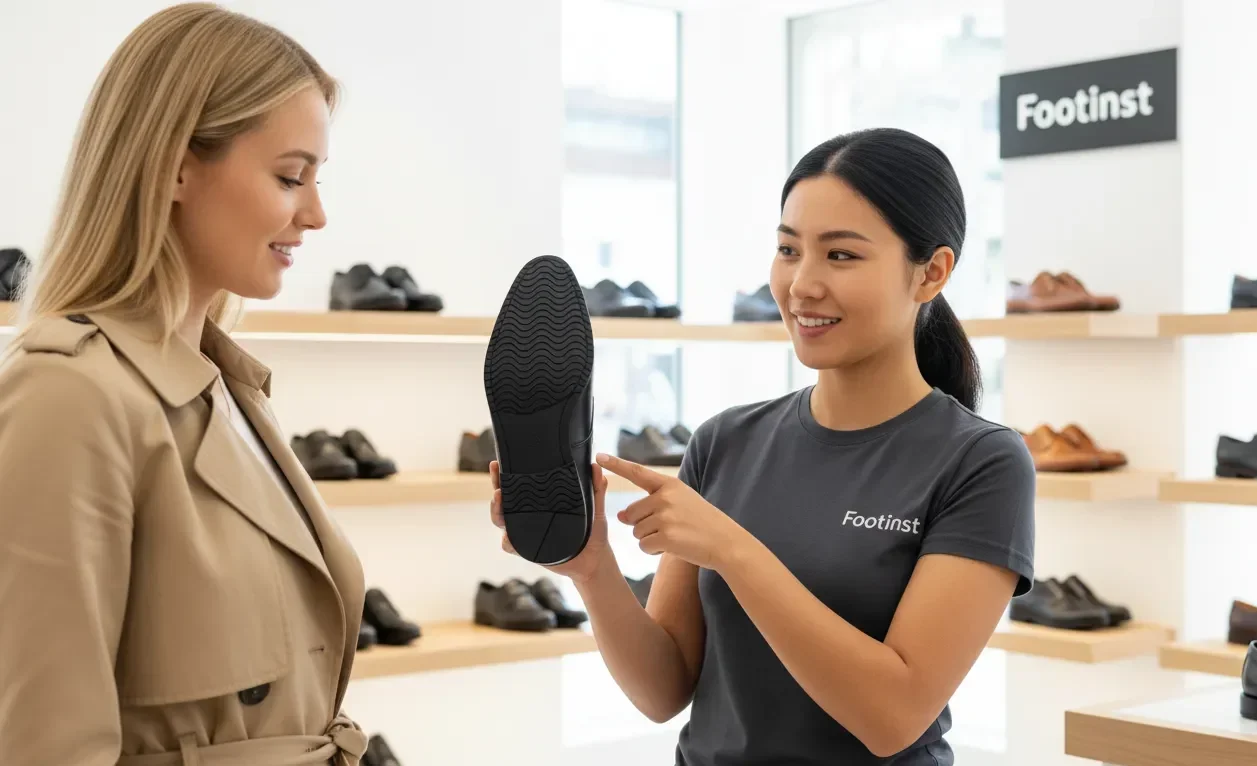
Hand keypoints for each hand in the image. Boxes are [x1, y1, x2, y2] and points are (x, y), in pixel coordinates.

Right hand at [489, 460, 611, 582]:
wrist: (595, 560)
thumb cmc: (593, 532)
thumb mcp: (595, 508)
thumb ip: (596, 488)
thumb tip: (596, 467)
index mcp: (542, 502)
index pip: (520, 485)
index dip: (507, 474)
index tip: (500, 462)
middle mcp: (529, 515)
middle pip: (505, 499)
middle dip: (497, 486)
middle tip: (497, 478)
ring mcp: (526, 532)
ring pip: (502, 520)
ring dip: (496, 510)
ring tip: (499, 499)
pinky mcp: (528, 550)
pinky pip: (511, 545)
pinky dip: (507, 541)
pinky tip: (508, 535)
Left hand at [596, 453, 750, 571]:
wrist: (726, 542)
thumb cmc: (702, 522)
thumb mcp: (679, 504)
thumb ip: (650, 505)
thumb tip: (620, 515)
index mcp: (669, 484)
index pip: (637, 472)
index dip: (616, 464)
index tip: (599, 457)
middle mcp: (665, 497)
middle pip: (630, 513)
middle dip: (641, 525)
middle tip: (667, 528)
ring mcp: (665, 516)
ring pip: (636, 531)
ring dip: (650, 539)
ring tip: (674, 536)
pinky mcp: (666, 536)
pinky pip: (643, 546)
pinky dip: (653, 551)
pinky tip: (673, 546)